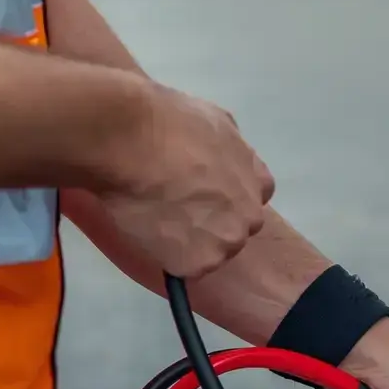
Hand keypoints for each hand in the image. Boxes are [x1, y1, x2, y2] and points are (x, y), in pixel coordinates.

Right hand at [101, 81, 274, 277]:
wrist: (129, 140)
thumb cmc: (167, 121)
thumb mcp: (215, 120)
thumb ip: (230, 147)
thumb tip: (220, 156)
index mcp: (259, 182)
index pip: (253, 200)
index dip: (226, 197)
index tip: (201, 192)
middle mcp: (250, 216)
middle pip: (234, 230)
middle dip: (210, 223)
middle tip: (173, 207)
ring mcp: (226, 243)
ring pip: (210, 252)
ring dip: (188, 243)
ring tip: (157, 218)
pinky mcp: (197, 263)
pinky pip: (183, 268)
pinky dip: (167, 256)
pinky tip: (149, 232)